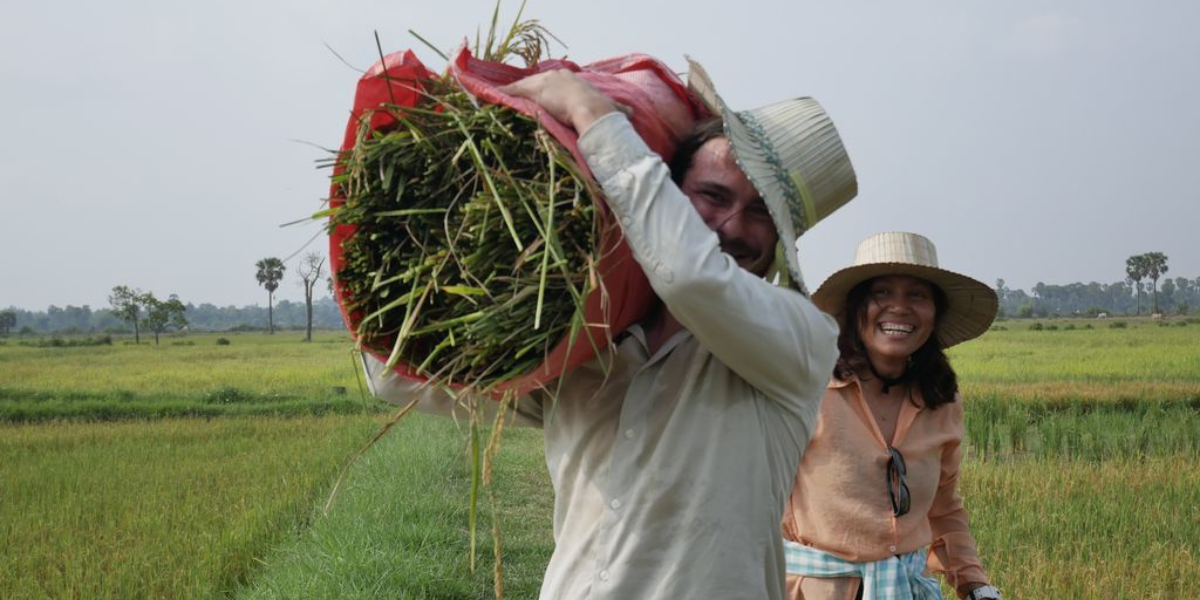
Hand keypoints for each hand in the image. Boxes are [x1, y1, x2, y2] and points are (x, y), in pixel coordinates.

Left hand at [499, 69, 623, 133]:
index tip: (545, 96)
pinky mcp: (532, 92)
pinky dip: (503, 94)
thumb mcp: (613, 110)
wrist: (595, 114)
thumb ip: (621, 111)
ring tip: (501, 96)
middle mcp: (558, 77)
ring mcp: (545, 84)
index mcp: (574, 79)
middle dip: (528, 89)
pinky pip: (513, 92)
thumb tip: (632, 114)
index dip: (549, 90)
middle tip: (518, 96)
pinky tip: (494, 97)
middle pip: (538, 81)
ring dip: (512, 92)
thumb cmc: (604, 114)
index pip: (556, 82)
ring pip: (524, 86)